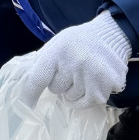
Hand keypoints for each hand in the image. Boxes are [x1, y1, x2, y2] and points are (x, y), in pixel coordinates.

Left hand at [17, 13, 131, 109]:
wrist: (113, 34)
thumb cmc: (80, 41)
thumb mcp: (58, 42)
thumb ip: (43, 60)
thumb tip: (26, 82)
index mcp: (59, 51)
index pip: (37, 78)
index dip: (29, 93)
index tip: (25, 105)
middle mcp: (75, 63)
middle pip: (55, 89)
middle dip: (60, 83)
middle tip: (71, 69)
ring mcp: (91, 76)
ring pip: (70, 98)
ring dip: (74, 90)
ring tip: (84, 74)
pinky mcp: (104, 87)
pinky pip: (85, 103)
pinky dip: (85, 98)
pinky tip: (91, 83)